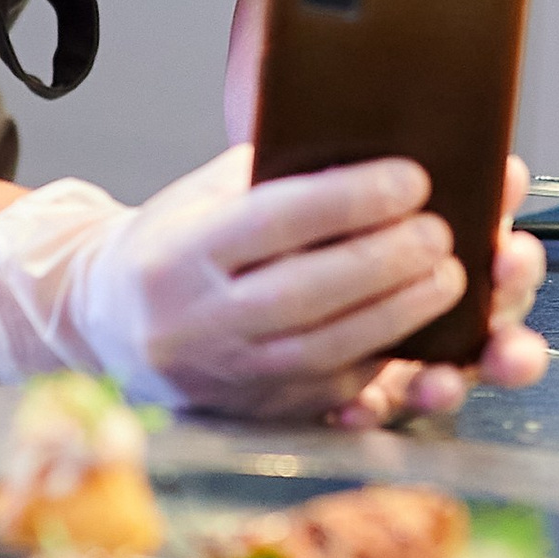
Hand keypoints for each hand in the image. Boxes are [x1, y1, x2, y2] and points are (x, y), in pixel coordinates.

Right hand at [0, 148, 546, 425]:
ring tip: (451, 277)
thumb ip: (271, 174)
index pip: (273, 220)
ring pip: (326, 349)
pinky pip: (331, 389)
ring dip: (400, 313)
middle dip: (387, 260)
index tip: (411, 178)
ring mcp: (227, 374)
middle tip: (442, 232)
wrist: (107, 325)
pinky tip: (424, 330)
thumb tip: (365, 146)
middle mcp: (195, 321)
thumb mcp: (201, 196)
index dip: (348, 199)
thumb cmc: (169, 246)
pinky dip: (385, 357)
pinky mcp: (257, 411)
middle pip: (306, 292)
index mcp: (177, 254)